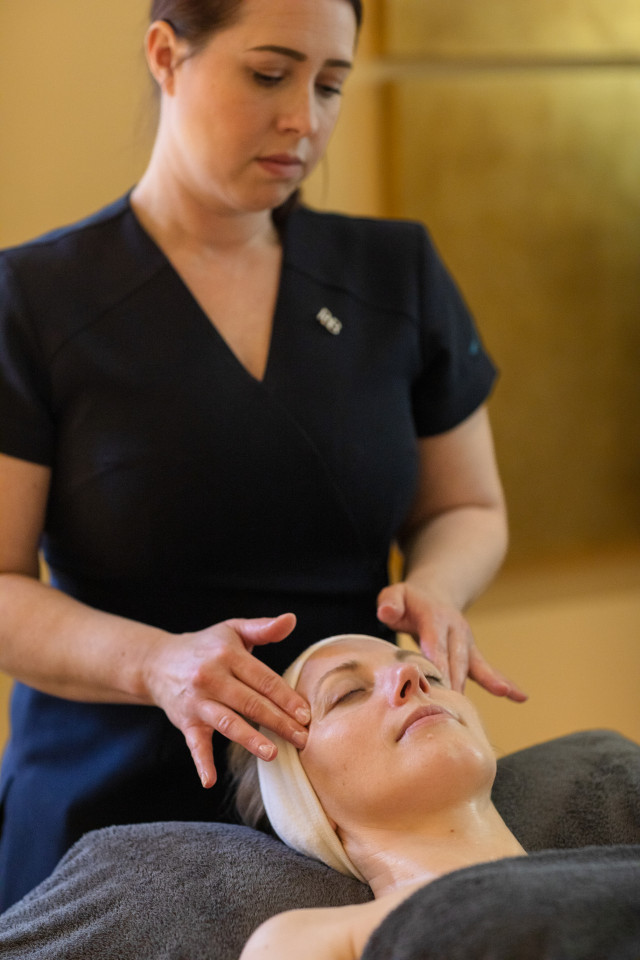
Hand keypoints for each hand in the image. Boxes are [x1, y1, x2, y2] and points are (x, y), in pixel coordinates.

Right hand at [143, 613, 309, 787]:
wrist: (158, 662)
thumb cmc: (206, 646)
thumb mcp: (233, 630)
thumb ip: (263, 628)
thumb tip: (291, 620)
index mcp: (227, 654)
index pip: (264, 679)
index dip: (286, 698)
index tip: (306, 714)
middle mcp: (211, 677)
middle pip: (251, 703)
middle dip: (280, 722)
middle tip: (303, 739)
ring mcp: (197, 701)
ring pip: (228, 722)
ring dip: (251, 740)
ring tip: (274, 753)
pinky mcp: (185, 722)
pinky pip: (194, 744)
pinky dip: (201, 762)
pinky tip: (210, 780)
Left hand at [377, 582, 526, 700]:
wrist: (433, 594)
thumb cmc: (408, 601)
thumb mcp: (395, 595)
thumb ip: (390, 603)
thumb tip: (387, 613)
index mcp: (435, 618)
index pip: (435, 644)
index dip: (438, 664)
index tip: (439, 686)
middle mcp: (455, 630)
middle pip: (456, 659)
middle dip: (455, 682)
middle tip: (453, 707)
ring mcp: (465, 642)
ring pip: (472, 667)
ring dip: (479, 686)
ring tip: (490, 699)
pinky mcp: (471, 653)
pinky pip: (486, 669)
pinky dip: (502, 682)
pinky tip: (520, 697)